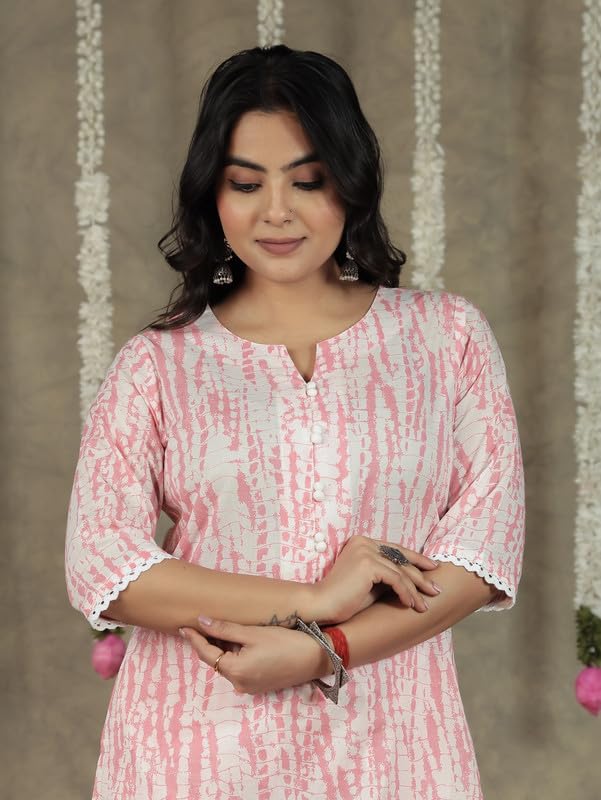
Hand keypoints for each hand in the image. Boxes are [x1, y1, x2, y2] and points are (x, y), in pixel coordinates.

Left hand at [179, 617, 327, 694]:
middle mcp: (239, 684)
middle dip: (208, 644)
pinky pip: (240, 670)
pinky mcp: (260, 686)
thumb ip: (224, 629)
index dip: (195, 639)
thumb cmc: (285, 642)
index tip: (183, 627)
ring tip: (218, 630)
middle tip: (201, 625)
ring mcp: (250, 688)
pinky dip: (235, 657)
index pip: (207, 654)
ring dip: (223, 650)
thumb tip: (201, 621)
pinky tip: (238, 643)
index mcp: (235, 671)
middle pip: (217, 661)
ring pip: (228, 665)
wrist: (316, 657)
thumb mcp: (253, 633)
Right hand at [314, 535, 440, 623]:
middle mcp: (364, 542)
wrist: (321, 604)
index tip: (432, 569)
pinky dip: (406, 593)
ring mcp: (366, 551)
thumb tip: (413, 579)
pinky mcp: (368, 563)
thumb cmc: (344, 599)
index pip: (395, 550)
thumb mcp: (370, 583)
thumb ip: (387, 576)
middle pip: (401, 558)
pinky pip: (396, 579)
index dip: (416, 559)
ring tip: (425, 605)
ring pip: (401, 571)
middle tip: (436, 589)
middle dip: (421, 575)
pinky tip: (411, 605)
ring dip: (415, 590)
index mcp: (362, 542)